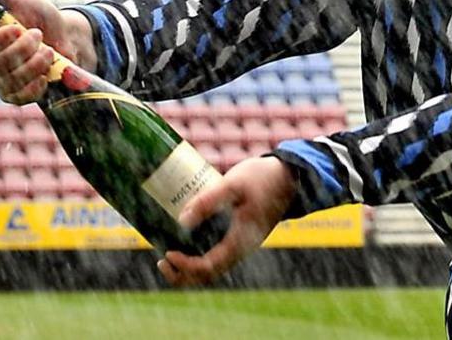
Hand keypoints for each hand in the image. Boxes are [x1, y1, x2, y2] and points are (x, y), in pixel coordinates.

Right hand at [0, 0, 95, 105]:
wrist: (63, 37)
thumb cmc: (37, 16)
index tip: (17, 29)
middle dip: (23, 48)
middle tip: (39, 34)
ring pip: (11, 80)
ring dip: (35, 64)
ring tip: (49, 50)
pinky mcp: (14, 96)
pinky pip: (21, 97)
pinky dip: (36, 85)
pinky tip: (46, 73)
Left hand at [157, 156, 295, 286]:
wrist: (289, 176)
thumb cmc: (262, 178)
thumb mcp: (232, 184)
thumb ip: (208, 201)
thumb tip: (181, 220)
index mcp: (240, 242)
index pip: (207, 267)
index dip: (184, 265)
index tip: (168, 252)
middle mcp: (241, 249)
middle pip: (208, 275)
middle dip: (183, 274)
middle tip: (162, 260)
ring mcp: (242, 245)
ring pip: (213, 268)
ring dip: (189, 267)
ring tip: (168, 255)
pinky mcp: (241, 237)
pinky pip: (217, 256)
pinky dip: (199, 256)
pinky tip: (186, 241)